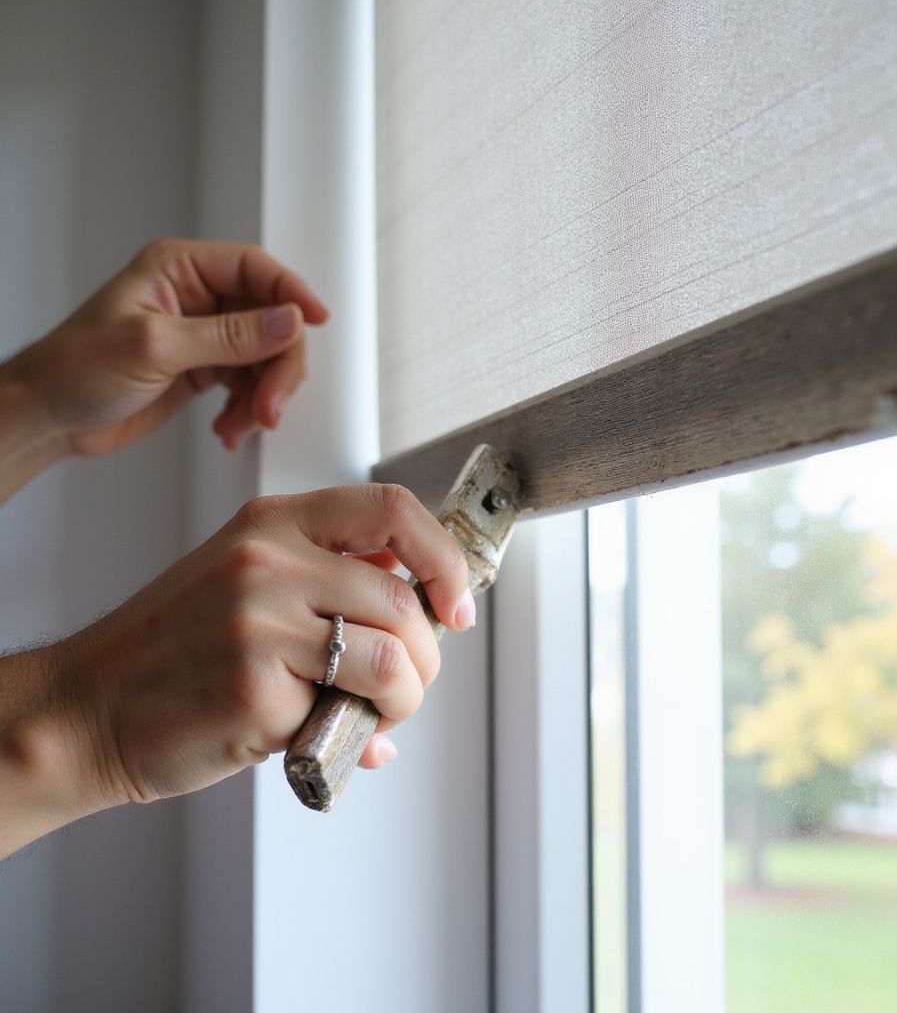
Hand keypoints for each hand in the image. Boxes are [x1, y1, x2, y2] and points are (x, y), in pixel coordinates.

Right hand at [0, 484, 475, 854]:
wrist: (90, 708)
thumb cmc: (176, 649)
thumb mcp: (249, 580)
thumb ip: (330, 580)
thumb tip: (422, 607)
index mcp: (274, 523)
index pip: (393, 509)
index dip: (444, 558)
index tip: (456, 603)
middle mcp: (270, 560)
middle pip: (406, 598)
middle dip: (429, 656)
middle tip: (410, 684)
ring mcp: (261, 621)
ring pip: (395, 658)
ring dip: (407, 698)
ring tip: (377, 714)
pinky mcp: (255, 686)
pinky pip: (351, 710)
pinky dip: (361, 732)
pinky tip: (329, 736)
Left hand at [6, 238, 328, 456]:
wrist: (49, 418)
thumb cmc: (74, 369)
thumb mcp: (155, 346)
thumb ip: (229, 335)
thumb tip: (287, 321)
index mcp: (180, 270)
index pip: (255, 270)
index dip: (292, 293)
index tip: (317, 319)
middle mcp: (198, 298)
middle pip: (271, 320)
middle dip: (277, 366)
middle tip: (270, 404)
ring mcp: (204, 336)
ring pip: (266, 357)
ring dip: (263, 395)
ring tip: (245, 422)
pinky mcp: (205, 369)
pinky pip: (249, 384)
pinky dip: (248, 409)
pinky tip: (229, 426)